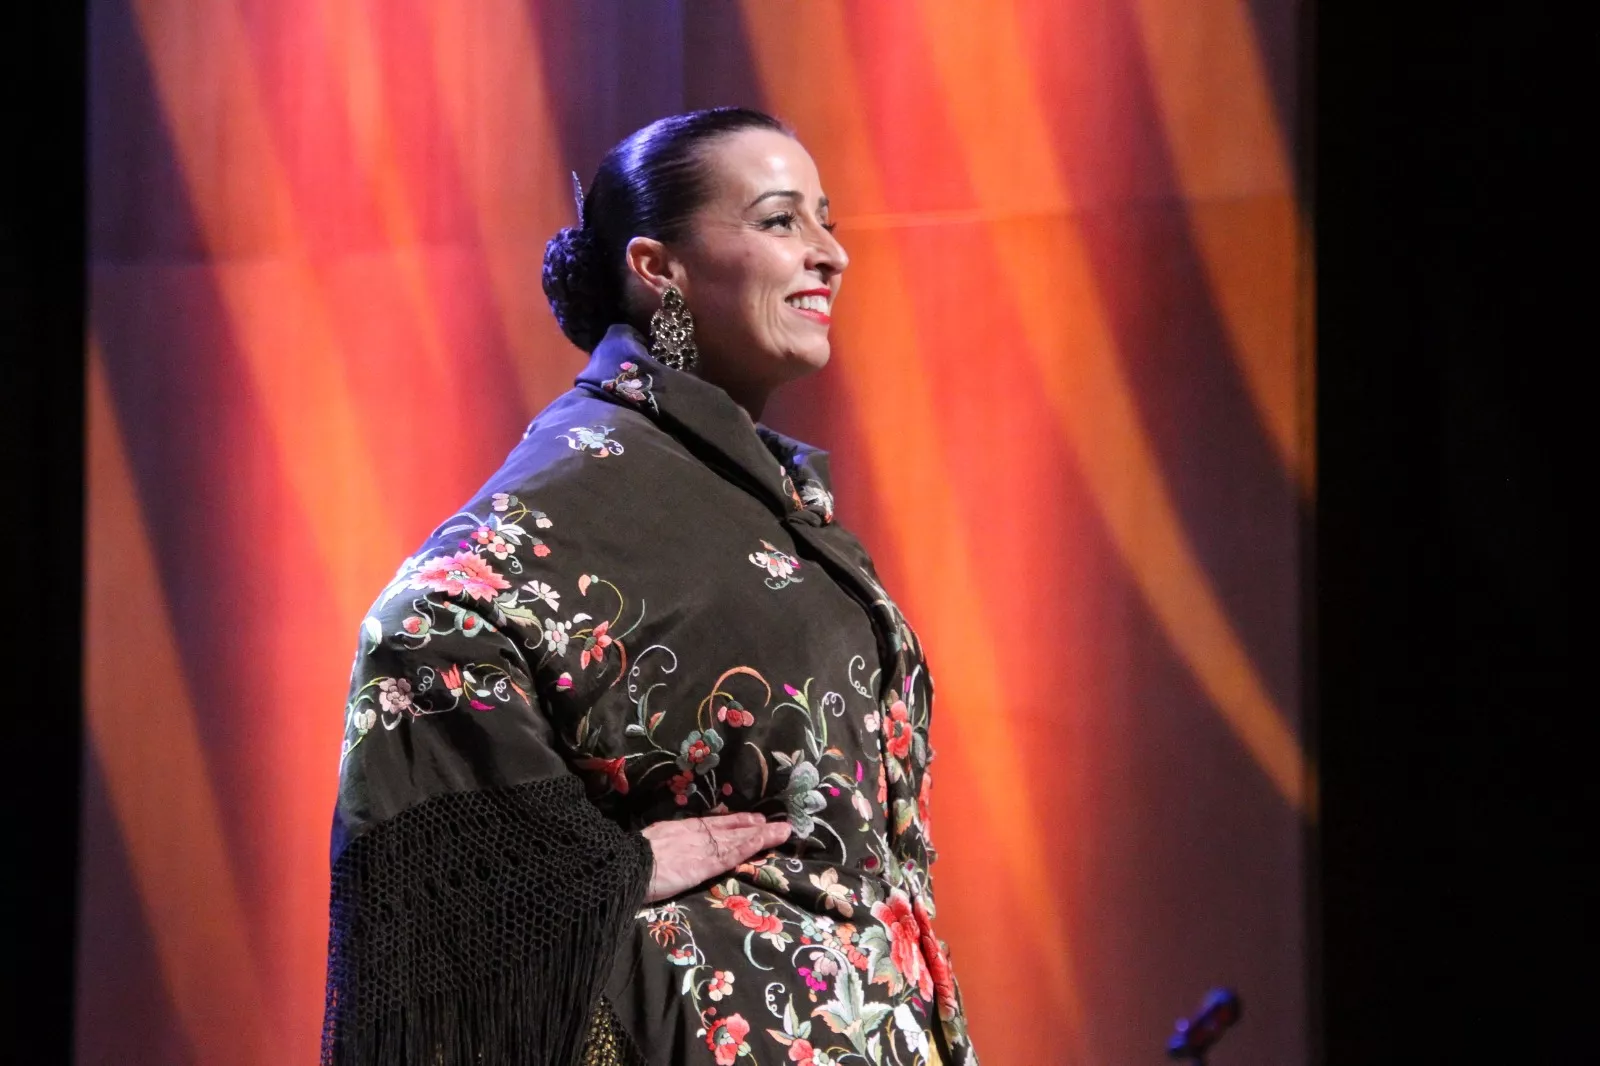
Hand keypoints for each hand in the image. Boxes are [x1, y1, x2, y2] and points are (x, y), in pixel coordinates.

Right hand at [641, 813, 789, 901]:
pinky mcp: (705, 864)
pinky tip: (764, 841)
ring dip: (762, 836)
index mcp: (679, 830)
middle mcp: (694, 835)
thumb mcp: (649, 843)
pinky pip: (732, 854)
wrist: (624, 865)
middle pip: (729, 830)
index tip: (751, 820)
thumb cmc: (629, 858)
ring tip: (782, 831)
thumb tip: (668, 849)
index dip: (734, 822)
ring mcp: (701, 848)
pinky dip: (750, 846)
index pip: (712, 825)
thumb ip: (665, 844)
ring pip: (737, 840)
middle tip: (775, 824)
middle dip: (753, 827)